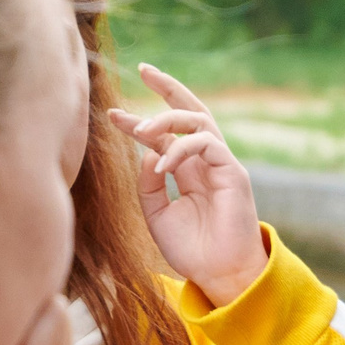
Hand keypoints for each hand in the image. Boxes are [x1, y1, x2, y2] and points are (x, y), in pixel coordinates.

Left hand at [110, 63, 267, 305]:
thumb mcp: (157, 214)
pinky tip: (162, 166)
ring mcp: (221, 164)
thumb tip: (146, 152)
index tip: (111, 115)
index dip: (137, 123)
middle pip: (189, 111)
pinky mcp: (233, 172)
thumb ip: (148, 184)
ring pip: (198, 120)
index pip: (163, 135)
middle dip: (168, 87)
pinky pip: (207, 143)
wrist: (219, 275)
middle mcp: (204, 161)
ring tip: (141, 129)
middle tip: (144, 70)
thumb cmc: (191, 250)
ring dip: (167, 119)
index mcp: (186, 170)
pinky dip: (181, 149)